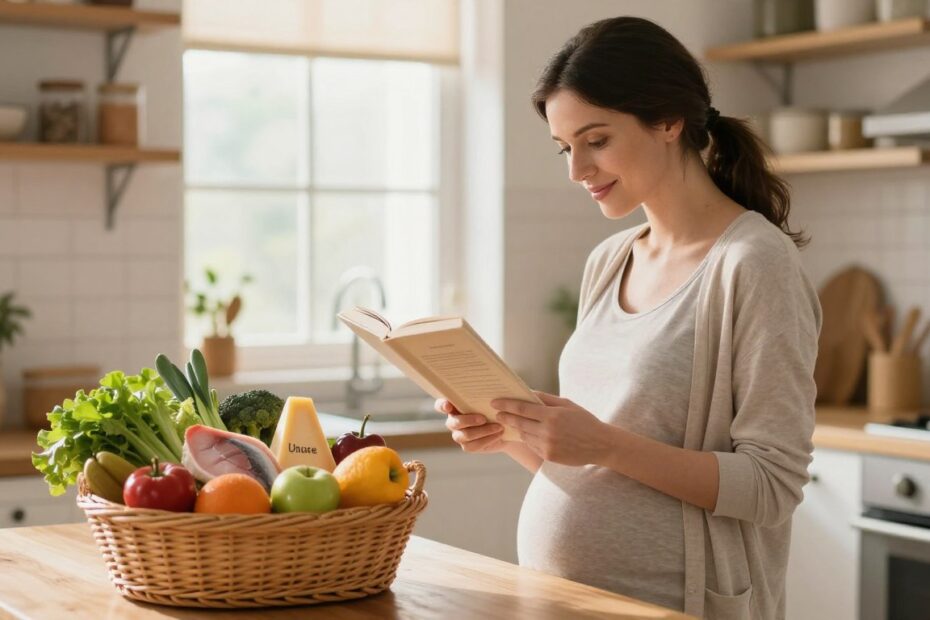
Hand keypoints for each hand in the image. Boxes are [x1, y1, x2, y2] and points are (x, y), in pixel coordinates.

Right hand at [435, 399, 506, 453]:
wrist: (505, 427)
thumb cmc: (494, 408)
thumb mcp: (489, 401)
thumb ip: (482, 396)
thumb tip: (486, 387)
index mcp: (455, 406)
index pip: (440, 405)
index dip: (441, 406)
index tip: (448, 406)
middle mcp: (453, 421)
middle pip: (454, 422)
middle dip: (469, 420)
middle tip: (484, 418)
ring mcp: (459, 435)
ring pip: (465, 435)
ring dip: (483, 431)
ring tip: (498, 427)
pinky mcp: (467, 446)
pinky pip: (473, 446)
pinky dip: (487, 439)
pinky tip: (499, 434)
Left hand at [491, 391, 610, 465]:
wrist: (600, 444)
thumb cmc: (584, 420)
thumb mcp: (567, 404)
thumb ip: (546, 398)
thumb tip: (527, 392)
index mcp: (552, 415)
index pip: (522, 408)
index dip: (506, 404)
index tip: (495, 402)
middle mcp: (547, 431)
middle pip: (519, 423)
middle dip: (506, 417)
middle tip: (497, 413)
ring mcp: (547, 445)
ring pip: (524, 435)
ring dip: (517, 428)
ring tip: (512, 422)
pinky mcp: (548, 456)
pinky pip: (532, 445)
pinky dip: (528, 438)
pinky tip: (528, 433)